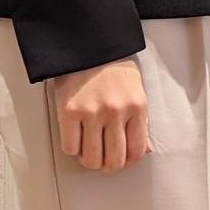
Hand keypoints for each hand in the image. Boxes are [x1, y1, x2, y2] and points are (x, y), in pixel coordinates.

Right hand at [51, 57, 150, 172]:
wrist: (87, 43)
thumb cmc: (110, 65)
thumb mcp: (135, 90)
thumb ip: (138, 119)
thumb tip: (140, 149)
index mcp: (136, 106)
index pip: (136, 151)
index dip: (127, 162)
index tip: (121, 161)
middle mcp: (116, 111)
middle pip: (114, 160)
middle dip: (107, 166)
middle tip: (102, 160)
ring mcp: (92, 112)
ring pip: (91, 159)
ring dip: (89, 160)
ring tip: (87, 150)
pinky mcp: (69, 111)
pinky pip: (70, 147)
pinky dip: (72, 148)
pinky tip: (75, 138)